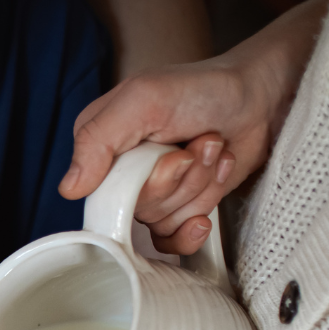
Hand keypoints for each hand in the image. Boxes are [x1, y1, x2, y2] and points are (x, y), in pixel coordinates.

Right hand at [57, 0, 328, 253]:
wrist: (260, 99)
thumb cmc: (203, 89)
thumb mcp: (143, 99)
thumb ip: (98, 140)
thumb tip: (69, 190)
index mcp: (101, 144)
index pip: (100, 193)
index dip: (143, 183)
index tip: (174, 155)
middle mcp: (121, 172)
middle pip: (137, 210)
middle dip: (181, 180)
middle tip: (199, 145)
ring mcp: (152, 193)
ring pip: (162, 222)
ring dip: (200, 187)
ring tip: (212, 150)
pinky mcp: (179, 208)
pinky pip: (173, 240)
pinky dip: (197, 221)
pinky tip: (212, 192)